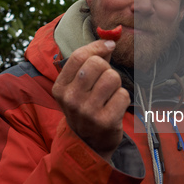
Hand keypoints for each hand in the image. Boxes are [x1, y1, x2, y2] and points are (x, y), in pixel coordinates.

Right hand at [52, 40, 129, 161]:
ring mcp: (87, 112)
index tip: (109, 46)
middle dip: (107, 68)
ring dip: (116, 83)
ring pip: (112, 78)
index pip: (79, 56)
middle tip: (106, 81)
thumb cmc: (86, 106)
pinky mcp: (105, 122)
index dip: (97, 47)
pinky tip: (115, 107)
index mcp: (60, 88)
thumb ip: (92, 60)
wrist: (88, 143)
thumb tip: (109, 39)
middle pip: (97, 64)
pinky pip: (123, 95)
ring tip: (110, 95)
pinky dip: (123, 98)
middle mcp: (71, 100)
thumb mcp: (79, 85)